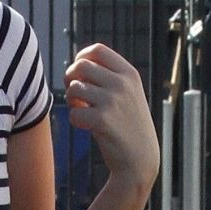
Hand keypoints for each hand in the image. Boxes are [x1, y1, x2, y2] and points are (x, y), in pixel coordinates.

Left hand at [64, 43, 159, 195]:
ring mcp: (113, 101)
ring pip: (74, 88)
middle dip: (70, 78)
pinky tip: (86, 126)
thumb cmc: (128, 126)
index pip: (97, 50)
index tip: (79, 73)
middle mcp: (122, 83)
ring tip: (82, 110)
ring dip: (71, 100)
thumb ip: (109, 77)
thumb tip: (77, 64)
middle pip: (80, 66)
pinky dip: (75, 120)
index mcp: (129, 74)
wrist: (140, 159)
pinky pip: (73, 113)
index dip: (81, 57)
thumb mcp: (128, 94)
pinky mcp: (102, 120)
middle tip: (75, 94)